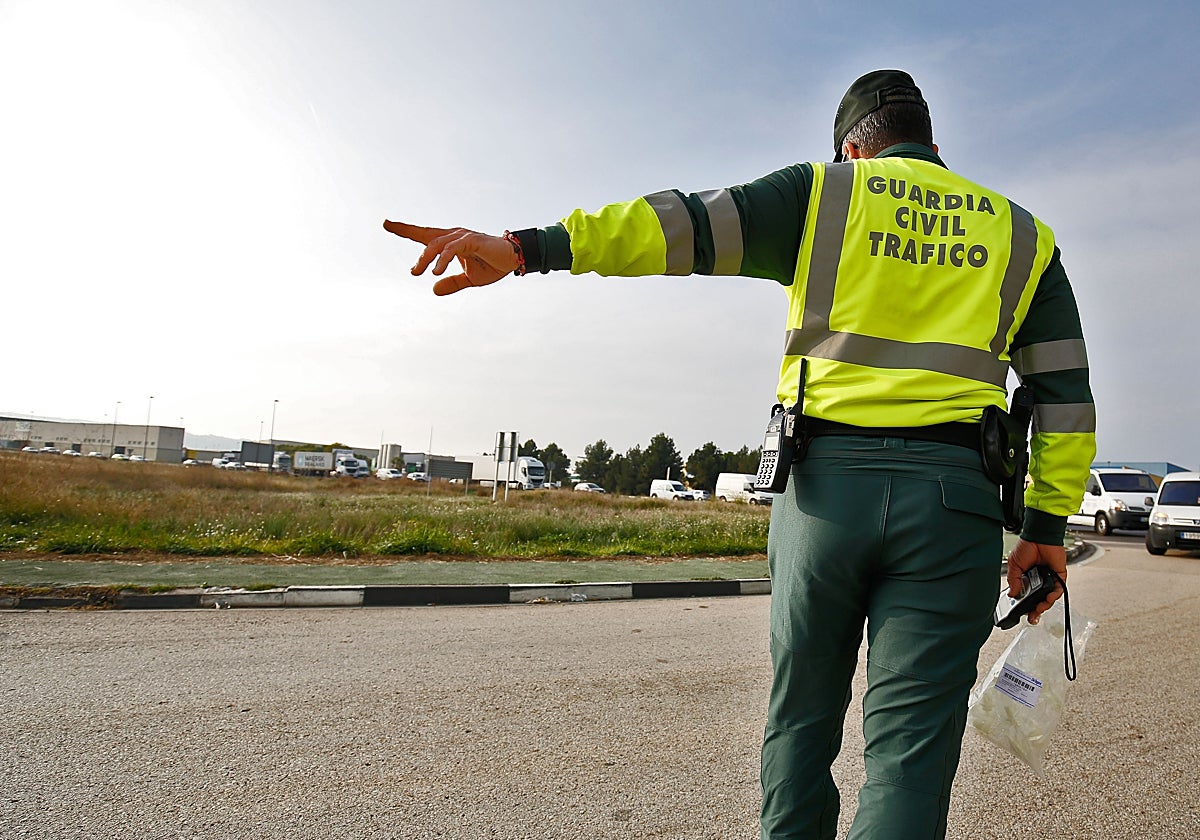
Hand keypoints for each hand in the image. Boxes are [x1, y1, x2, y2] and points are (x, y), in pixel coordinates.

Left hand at [382, 220, 519, 295]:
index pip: (424, 235)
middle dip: (406, 232)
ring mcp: (462, 236)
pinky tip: (435, 271)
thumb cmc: (492, 265)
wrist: (513, 260)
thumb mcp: (469, 279)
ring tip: (416, 272)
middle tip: (389, 233)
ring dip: (424, 258)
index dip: (405, 229)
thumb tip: (434, 289)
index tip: (387, 224)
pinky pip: (452, 249)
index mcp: (451, 242)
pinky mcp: (471, 240)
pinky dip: (442, 259)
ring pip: (436, 244)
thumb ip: (452, 283)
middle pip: (425, 235)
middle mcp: (454, 236)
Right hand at [1005, 538, 1066, 624]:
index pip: (1027, 595)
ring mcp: (1049, 578)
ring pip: (1049, 596)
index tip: (1023, 613)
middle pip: (1039, 599)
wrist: (1039, 537)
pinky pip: (1059, 588)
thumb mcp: (1014, 565)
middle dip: (1036, 609)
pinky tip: (1048, 598)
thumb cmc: (1027, 546)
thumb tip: (1013, 594)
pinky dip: (1054, 595)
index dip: (1026, 605)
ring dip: (1045, 604)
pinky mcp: (1059, 575)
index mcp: (1027, 577)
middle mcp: (1039, 579)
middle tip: (1032, 617)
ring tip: (1039, 608)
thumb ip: (1014, 580)